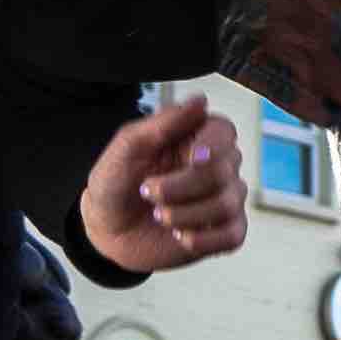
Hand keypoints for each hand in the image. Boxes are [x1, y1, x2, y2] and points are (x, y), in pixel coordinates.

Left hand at [80, 103, 246, 269]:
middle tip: (149, 192)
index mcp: (194, 139)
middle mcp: (215, 167)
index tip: (193, 157)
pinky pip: (233, 234)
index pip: (224, 132)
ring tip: (160, 215)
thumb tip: (200, 100)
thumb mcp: (126, 148)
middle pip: (224, 170)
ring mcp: (222, 200)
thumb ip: (162, 123)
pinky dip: (204, 238)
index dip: (214, 144)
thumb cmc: (116, 185)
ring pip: (227, 204)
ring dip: (186, 214)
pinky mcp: (223, 232)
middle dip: (181, 186)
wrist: (107, 231)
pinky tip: (181, 236)